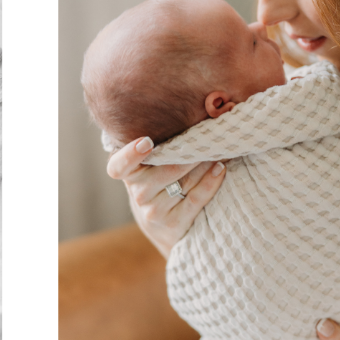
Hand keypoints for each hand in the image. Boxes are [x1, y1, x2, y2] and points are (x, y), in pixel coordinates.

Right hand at [106, 137, 228, 258]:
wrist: (161, 223)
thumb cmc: (157, 180)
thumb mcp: (148, 164)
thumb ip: (157, 145)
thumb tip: (188, 116)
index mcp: (127, 173)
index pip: (119, 166)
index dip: (130, 154)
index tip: (147, 142)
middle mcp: (137, 192)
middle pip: (167, 168)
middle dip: (191, 151)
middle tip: (209, 134)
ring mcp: (153, 210)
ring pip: (185, 181)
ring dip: (205, 163)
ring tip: (220, 148)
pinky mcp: (173, 223)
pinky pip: (196, 198)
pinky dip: (211, 181)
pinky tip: (220, 168)